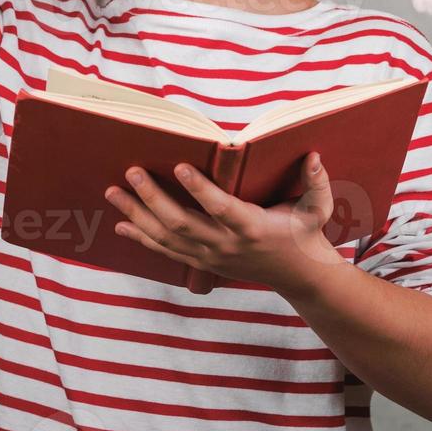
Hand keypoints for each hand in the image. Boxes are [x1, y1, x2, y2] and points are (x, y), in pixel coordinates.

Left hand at [104, 152, 348, 294]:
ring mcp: (211, 257)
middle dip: (152, 198)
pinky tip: (122, 223)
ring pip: (167, 238)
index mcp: (253, 228)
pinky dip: (142, 238)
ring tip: (114, 192)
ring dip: (138, 215)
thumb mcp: (317, 209)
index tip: (180, 166)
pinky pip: (167, 251)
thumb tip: (314, 155)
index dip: (200, 189)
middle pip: (181, 223)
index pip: (222, 208)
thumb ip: (317, 182)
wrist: (298, 276)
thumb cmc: (306, 234)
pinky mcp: (203, 263)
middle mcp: (226, 245)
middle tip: (131, 172)